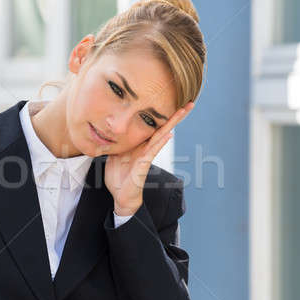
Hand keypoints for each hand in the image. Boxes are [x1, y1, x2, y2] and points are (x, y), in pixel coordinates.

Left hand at [105, 101, 194, 215]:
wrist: (121, 196)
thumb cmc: (118, 177)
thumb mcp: (113, 155)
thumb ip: (115, 143)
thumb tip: (109, 131)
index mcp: (139, 145)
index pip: (152, 127)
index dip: (161, 115)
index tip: (171, 102)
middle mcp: (146, 148)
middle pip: (162, 128)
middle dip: (175, 116)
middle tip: (189, 103)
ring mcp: (146, 156)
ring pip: (161, 136)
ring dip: (172, 123)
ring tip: (183, 111)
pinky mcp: (144, 165)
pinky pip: (153, 151)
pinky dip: (161, 142)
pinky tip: (169, 134)